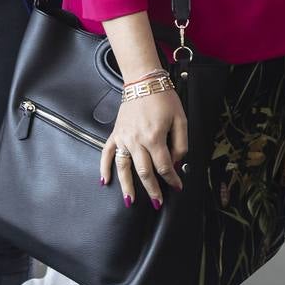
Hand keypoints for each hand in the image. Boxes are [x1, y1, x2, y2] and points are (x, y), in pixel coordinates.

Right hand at [99, 87, 186, 209]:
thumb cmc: (164, 98)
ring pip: (124, 167)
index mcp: (155, 137)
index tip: (177, 187)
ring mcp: (124, 137)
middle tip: (158, 203)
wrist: (144, 81)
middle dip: (152, 190)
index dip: (172, 179)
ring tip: (130, 201)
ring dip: (127, 186)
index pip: (164, 166)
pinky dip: (104, 167)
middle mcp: (137, 140)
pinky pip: (107, 153)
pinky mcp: (116, 133)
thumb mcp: (181, 119)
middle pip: (144, 172)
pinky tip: (104, 181)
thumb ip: (181, 144)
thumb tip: (176, 162)